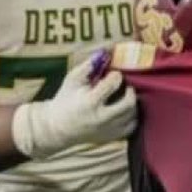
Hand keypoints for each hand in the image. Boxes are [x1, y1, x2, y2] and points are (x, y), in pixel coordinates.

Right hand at [12, 59, 136, 159]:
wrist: (58, 127)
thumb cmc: (66, 99)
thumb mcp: (72, 80)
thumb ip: (88, 66)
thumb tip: (104, 53)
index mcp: (90, 101)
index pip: (112, 84)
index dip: (116, 75)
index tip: (114, 74)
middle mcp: (101, 118)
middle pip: (128, 103)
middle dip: (131, 90)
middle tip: (127, 86)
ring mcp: (107, 130)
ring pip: (132, 115)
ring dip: (132, 103)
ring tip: (125, 97)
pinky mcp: (110, 137)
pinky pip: (131, 127)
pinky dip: (132, 117)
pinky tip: (125, 110)